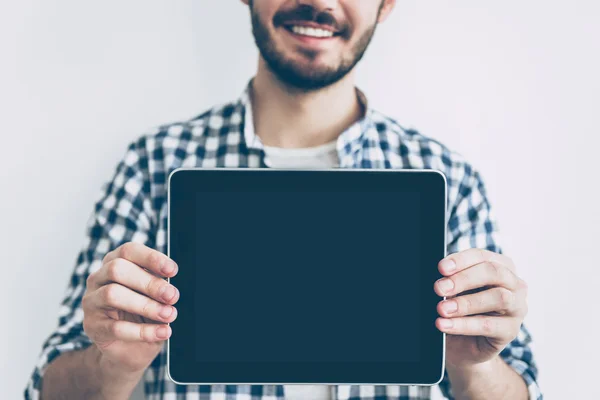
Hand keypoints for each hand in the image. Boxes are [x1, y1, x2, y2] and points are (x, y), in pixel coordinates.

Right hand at [82, 242, 179, 374]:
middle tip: (172, 296)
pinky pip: (116, 327)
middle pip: (117, 269)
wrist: (128, 347)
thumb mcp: (153, 296)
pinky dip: (143, 331)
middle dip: (149, 283)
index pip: (128, 251)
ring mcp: (92, 302)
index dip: (151, 258)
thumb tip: (170, 289)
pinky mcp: (92, 326)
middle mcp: (98, 278)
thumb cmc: (142, 314)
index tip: (172, 271)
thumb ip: (159, 287)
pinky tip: (162, 332)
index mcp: (114, 262)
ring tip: (168, 315)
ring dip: (146, 306)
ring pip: (112, 294)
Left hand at [434, 248, 527, 367]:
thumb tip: (440, 279)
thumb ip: (451, 281)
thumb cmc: (460, 309)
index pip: (482, 256)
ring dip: (466, 303)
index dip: (461, 261)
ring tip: (442, 309)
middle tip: (439, 288)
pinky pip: (489, 325)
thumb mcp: (455, 291)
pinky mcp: (511, 330)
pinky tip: (444, 324)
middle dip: (464, 279)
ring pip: (499, 298)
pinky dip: (464, 324)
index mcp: (500, 266)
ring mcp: (517, 307)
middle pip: (494, 273)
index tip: (441, 268)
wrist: (462, 344)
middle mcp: (514, 284)